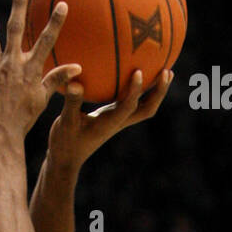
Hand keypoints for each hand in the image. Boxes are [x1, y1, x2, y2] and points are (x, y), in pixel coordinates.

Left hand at [0, 0, 81, 144]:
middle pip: (15, 30)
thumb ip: (55, 80)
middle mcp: (11, 65)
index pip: (45, 42)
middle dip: (19, 7)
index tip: (62, 4)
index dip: (55, 22)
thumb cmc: (22, 120)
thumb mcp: (41, 100)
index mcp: (29, 70)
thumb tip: (77, 68)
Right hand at [47, 69, 173, 173]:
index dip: (135, 91)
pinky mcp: (112, 118)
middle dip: (159, 92)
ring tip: (164, 70)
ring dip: (156, 91)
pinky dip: (137, 89)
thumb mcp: (65, 123)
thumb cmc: (64, 144)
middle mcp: (118, 122)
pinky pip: (131, 102)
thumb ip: (72, 103)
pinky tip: (134, 73)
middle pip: (147, 109)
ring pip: (143, 107)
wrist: (66, 161)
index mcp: (109, 124)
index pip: (129, 107)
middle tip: (167, 71)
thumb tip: (75, 80)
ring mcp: (117, 121)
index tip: (138, 71)